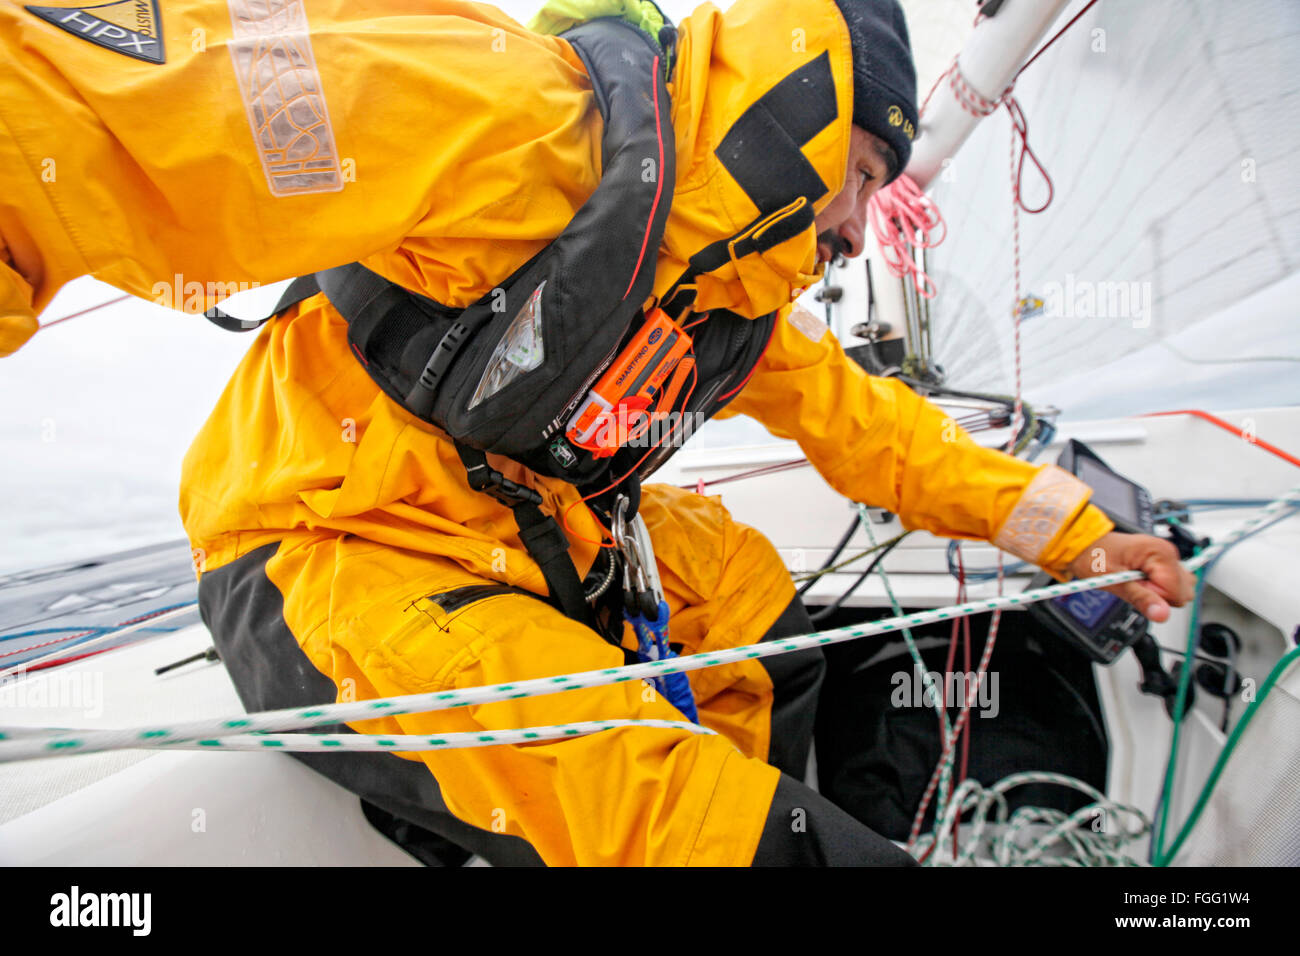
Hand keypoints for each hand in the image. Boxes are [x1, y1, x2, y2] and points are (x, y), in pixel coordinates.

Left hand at [1064, 531, 1196, 622]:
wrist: (1084, 545)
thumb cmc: (1095, 557)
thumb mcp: (1114, 581)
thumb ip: (1141, 599)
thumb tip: (1162, 615)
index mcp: (1161, 553)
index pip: (1178, 593)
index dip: (1156, 596)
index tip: (1136, 586)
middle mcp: (1169, 552)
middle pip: (1182, 592)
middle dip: (1159, 595)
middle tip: (1134, 583)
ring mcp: (1167, 557)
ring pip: (1179, 589)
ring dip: (1159, 591)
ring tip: (1135, 579)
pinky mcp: (1163, 562)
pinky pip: (1171, 583)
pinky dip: (1157, 586)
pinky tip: (1141, 578)